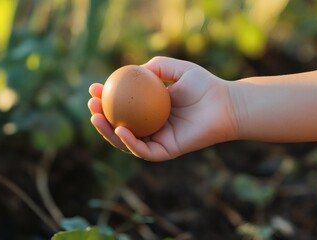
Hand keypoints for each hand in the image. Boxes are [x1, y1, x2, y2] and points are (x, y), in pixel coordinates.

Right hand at [88, 57, 237, 160]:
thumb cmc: (204, 86)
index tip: (94, 88)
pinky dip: (129, 142)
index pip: (122, 105)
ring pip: (126, 141)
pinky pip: (143, 150)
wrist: (225, 104)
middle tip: (91, 105)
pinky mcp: (166, 151)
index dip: (105, 98)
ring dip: (108, 132)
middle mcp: (151, 125)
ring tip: (97, 117)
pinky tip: (120, 129)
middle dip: (100, 116)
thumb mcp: (177, 69)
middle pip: (118, 124)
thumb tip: (134, 71)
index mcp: (151, 108)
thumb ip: (157, 67)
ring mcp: (157, 139)